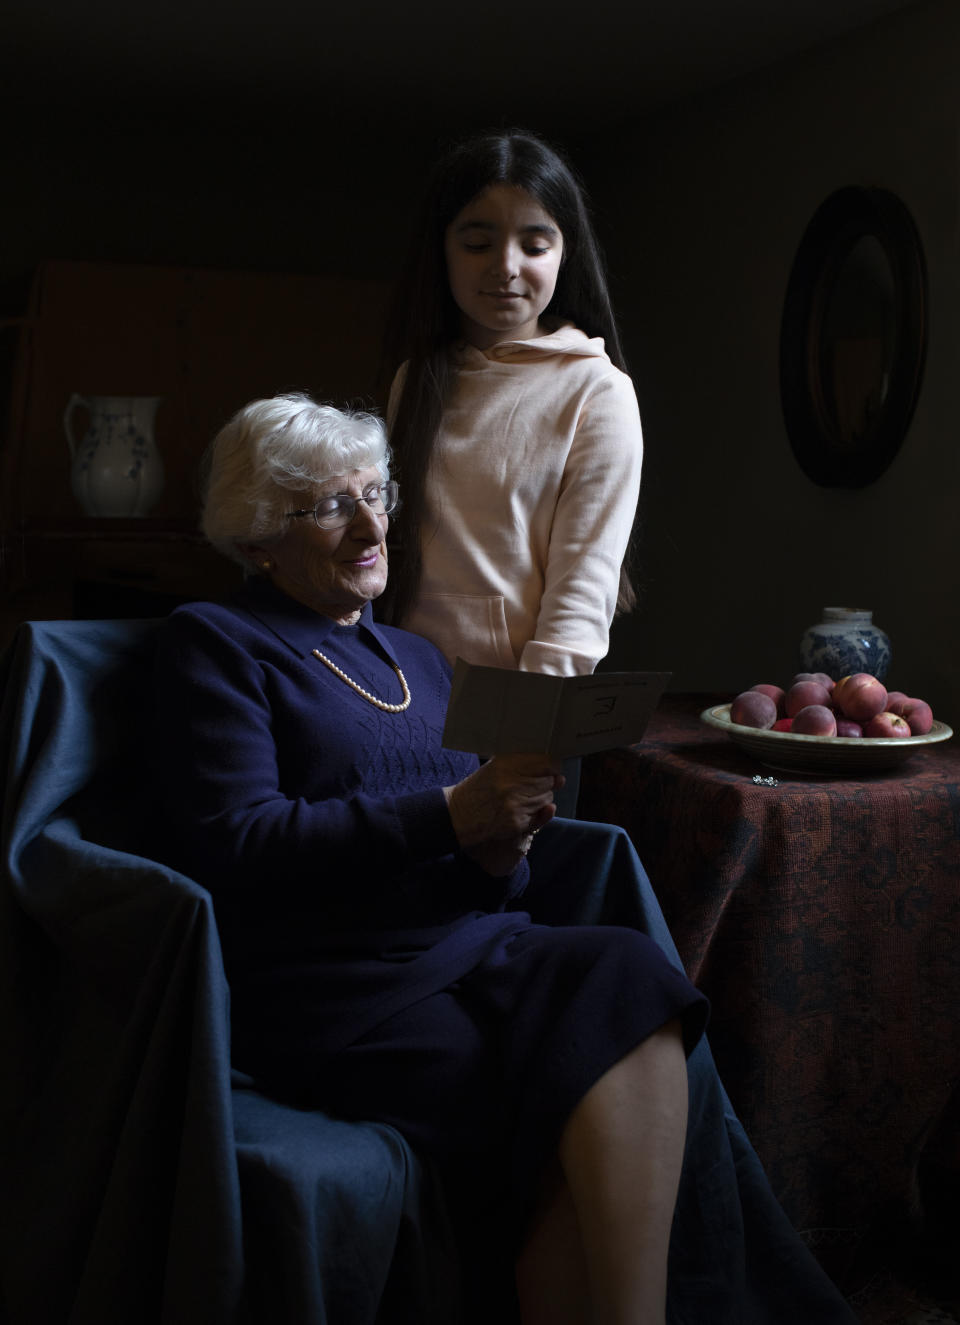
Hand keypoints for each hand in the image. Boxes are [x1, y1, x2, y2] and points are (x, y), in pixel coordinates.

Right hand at [444, 754, 562, 849]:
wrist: (458, 815)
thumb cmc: (479, 789)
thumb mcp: (496, 767)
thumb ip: (526, 766)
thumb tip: (560, 777)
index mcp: (506, 764)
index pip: (546, 762)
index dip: (551, 766)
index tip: (549, 768)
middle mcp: (511, 783)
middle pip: (548, 781)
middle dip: (545, 783)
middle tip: (530, 785)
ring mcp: (514, 804)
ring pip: (547, 798)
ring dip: (541, 799)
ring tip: (522, 798)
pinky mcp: (516, 822)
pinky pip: (539, 815)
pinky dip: (534, 814)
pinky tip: (520, 810)